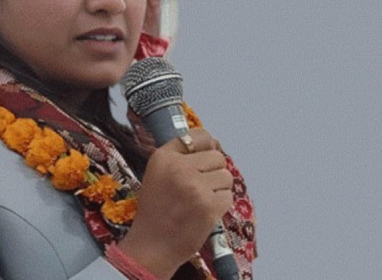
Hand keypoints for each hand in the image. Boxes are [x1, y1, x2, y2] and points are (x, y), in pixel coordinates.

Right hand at [118, 127, 233, 278]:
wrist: (152, 246)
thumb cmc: (156, 211)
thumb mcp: (157, 174)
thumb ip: (181, 157)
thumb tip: (214, 144)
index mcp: (164, 157)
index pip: (199, 136)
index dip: (208, 146)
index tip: (206, 157)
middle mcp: (180, 167)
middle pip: (217, 157)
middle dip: (214, 172)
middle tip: (201, 188)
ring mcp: (195, 187)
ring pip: (227, 176)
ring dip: (219, 189)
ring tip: (201, 201)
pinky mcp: (209, 206)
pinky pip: (228, 196)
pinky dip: (221, 205)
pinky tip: (205, 212)